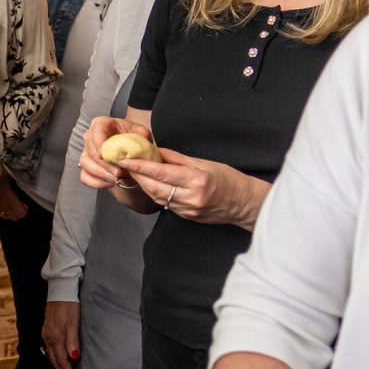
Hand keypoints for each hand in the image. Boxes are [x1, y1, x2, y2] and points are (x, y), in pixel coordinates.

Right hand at [0, 171, 27, 221]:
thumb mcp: (10, 177)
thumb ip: (18, 181)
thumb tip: (25, 180)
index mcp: (10, 199)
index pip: (21, 213)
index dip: (24, 209)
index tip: (24, 205)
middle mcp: (3, 206)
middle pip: (14, 217)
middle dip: (18, 212)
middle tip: (18, 205)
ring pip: (6, 217)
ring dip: (9, 213)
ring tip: (9, 206)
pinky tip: (0, 206)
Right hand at [42, 301, 79, 368]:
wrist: (60, 290)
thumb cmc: (69, 305)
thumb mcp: (73, 322)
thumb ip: (73, 340)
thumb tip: (73, 357)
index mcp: (55, 337)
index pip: (61, 360)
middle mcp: (48, 337)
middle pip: (54, 360)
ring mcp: (47, 333)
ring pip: (51, 355)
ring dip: (59, 366)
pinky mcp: (48, 329)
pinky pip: (50, 348)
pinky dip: (56, 357)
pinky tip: (60, 359)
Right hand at [78, 116, 149, 191]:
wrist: (128, 154)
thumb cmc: (131, 140)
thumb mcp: (139, 133)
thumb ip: (142, 133)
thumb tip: (142, 136)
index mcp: (101, 124)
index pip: (96, 133)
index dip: (99, 145)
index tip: (105, 156)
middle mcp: (90, 137)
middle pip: (91, 151)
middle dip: (105, 164)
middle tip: (118, 173)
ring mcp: (86, 153)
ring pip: (86, 164)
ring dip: (101, 174)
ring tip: (116, 179)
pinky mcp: (85, 167)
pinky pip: (85, 176)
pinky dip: (97, 182)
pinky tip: (110, 183)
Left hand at [126, 147, 268, 229]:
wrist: (243, 203)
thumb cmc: (228, 179)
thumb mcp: (204, 163)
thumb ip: (177, 159)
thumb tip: (156, 151)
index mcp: (196, 180)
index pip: (161, 173)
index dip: (141, 166)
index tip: (126, 159)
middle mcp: (190, 197)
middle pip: (155, 187)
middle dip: (138, 176)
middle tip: (125, 164)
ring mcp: (188, 210)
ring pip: (157, 197)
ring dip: (144, 185)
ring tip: (135, 173)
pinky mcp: (187, 217)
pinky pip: (166, 204)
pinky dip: (156, 193)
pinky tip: (151, 185)